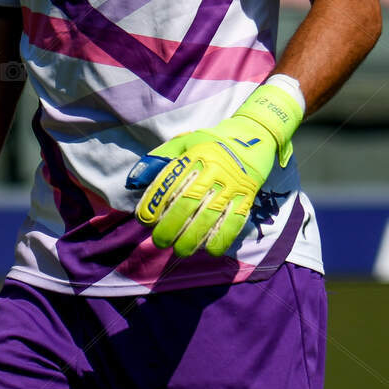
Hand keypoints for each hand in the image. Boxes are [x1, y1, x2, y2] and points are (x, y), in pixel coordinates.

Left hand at [127, 81, 303, 257]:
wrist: (254, 137)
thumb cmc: (212, 143)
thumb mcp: (184, 142)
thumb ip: (158, 159)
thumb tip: (134, 181)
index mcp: (195, 155)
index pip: (170, 182)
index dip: (154, 203)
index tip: (145, 219)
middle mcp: (214, 169)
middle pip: (189, 202)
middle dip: (170, 226)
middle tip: (160, 241)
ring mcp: (232, 185)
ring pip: (210, 216)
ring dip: (193, 238)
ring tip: (180, 250)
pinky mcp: (247, 197)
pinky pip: (235, 222)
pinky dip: (222, 239)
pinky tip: (209, 250)